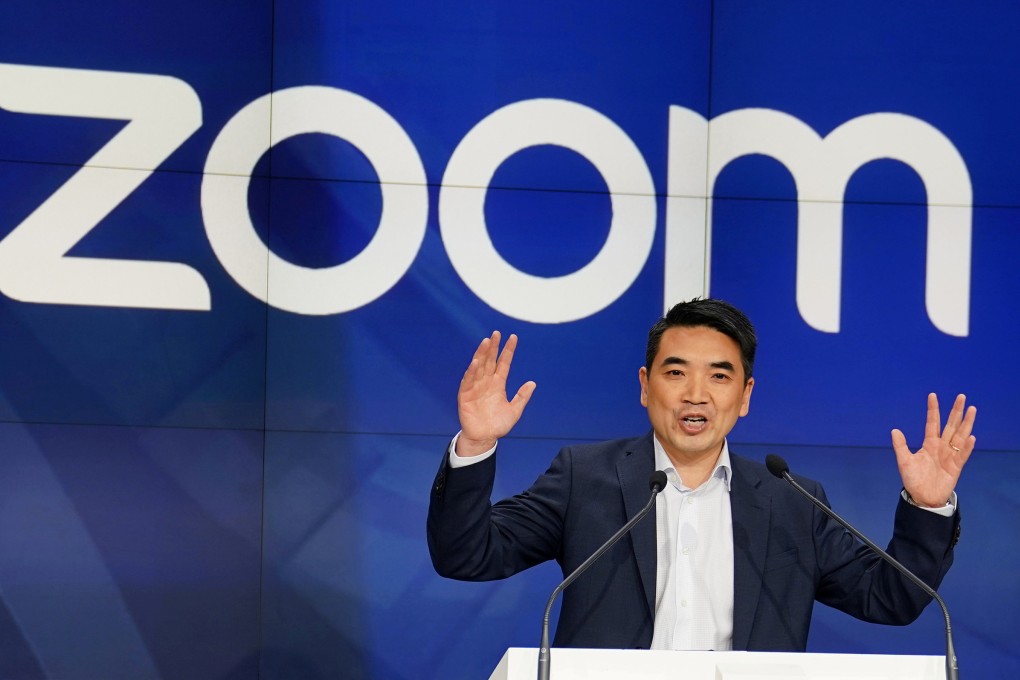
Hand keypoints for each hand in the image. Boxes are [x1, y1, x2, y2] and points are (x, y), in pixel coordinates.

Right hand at [456, 331, 536, 456]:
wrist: (484, 438)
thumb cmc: (498, 424)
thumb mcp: (514, 411)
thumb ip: (522, 397)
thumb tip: (532, 383)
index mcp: (498, 384)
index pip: (504, 363)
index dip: (508, 351)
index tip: (513, 338)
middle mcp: (487, 382)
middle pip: (490, 361)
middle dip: (493, 347)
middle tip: (496, 333)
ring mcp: (475, 387)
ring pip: (479, 367)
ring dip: (482, 354)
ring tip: (486, 342)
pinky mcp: (465, 395)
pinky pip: (468, 381)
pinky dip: (471, 371)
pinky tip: (475, 361)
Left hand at [891, 393, 975, 507]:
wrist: (922, 498)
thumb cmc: (913, 480)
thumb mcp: (904, 461)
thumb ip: (901, 446)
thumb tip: (894, 430)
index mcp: (929, 444)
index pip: (932, 422)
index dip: (933, 410)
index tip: (932, 395)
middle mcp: (941, 447)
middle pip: (950, 425)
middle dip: (955, 411)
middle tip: (961, 396)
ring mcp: (950, 456)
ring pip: (960, 436)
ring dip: (966, 423)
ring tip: (971, 409)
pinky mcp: (956, 467)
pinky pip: (963, 455)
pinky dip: (967, 447)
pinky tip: (971, 437)